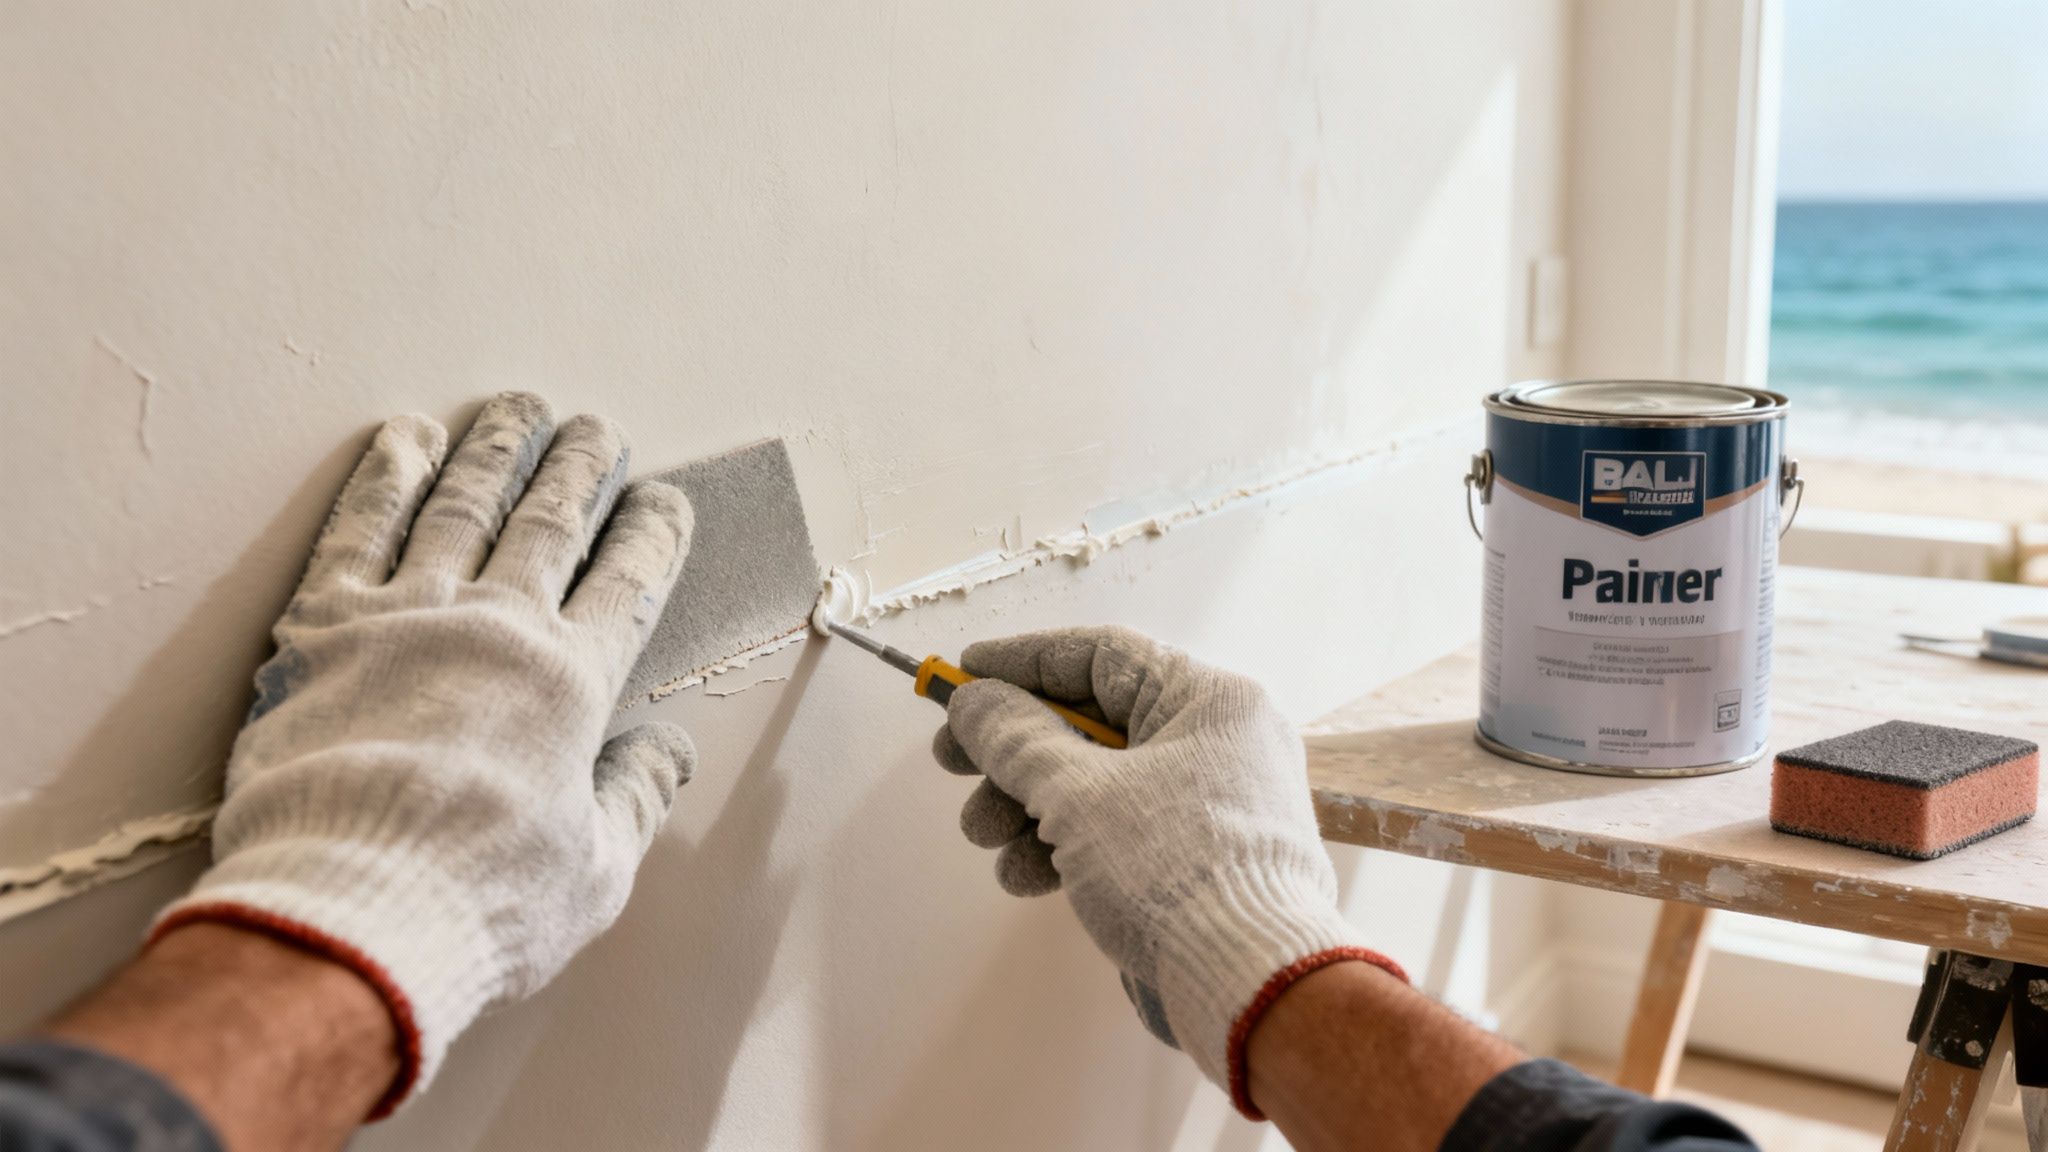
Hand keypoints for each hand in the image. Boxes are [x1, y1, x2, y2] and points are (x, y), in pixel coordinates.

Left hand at [153, 393, 695, 1114]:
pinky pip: (361, 528)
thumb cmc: (477, 902)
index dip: (651, 534)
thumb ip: (636, 795)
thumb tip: (665, 752)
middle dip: (581, 469)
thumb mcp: (596, 868)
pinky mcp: (322, 626)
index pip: (628, 583)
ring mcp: (409, 617)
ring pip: (464, 507)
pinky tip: (406, 439)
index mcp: (572, 684)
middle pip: (550, 525)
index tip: (661, 500)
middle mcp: (499, 629)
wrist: (348, 910)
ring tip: (517, 412)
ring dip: (496, 450)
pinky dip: (387, 475)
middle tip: (596, 431)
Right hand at [932, 627, 1405, 1116]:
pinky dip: (1066, 847)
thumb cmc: (1174, 870)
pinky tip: (1024, 876)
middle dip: (1014, 751)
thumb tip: (973, 702)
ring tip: (984, 836)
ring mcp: (1208, 804)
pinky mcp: (1195, 860)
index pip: (1101, 656)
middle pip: (1091, 724)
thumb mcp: (1076, 794)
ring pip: (1097, 783)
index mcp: (1209, 700)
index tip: (962, 678)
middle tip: (951, 764)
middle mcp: (1216, 742)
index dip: (1023, 663)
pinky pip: (1118, 832)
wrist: (1250, 984)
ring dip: (1027, 806)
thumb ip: (1015, 740)